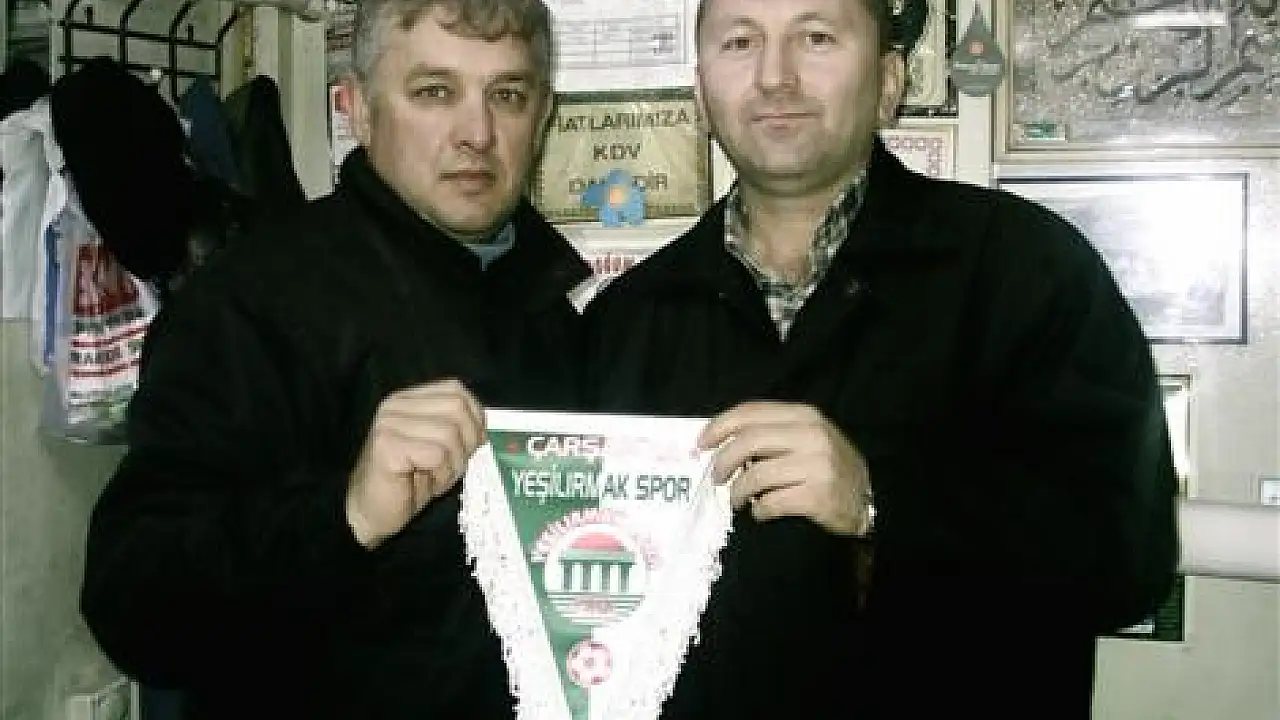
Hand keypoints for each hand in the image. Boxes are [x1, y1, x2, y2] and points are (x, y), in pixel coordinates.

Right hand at [346, 378, 484, 548]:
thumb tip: (484, 425)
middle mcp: (395, 405)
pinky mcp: (387, 446)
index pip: (456, 390)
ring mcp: (389, 424)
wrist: (371, 513)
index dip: (475, 417)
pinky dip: (441, 473)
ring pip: (449, 433)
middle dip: (467, 441)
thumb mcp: (440, 447)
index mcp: (408, 399)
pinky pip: (436, 454)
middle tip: (454, 465)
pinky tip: (426, 482)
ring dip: (453, 463)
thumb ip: (458, 427)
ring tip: (436, 475)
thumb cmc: (409, 482)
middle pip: (457, 408)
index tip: (473, 443)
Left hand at [698, 401, 872, 535]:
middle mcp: (812, 436)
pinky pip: (772, 503)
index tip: (702, 443)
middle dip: (723, 461)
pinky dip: (759, 510)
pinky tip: (761, 513)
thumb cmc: (830, 467)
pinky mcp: (817, 496)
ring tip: (737, 500)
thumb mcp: (808, 438)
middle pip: (748, 441)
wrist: (869, 500)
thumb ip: (773, 433)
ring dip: (738, 491)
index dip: (720, 426)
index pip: (751, 412)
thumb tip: (723, 440)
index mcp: (805, 416)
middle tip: (716, 477)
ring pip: (756, 475)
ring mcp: (817, 466)